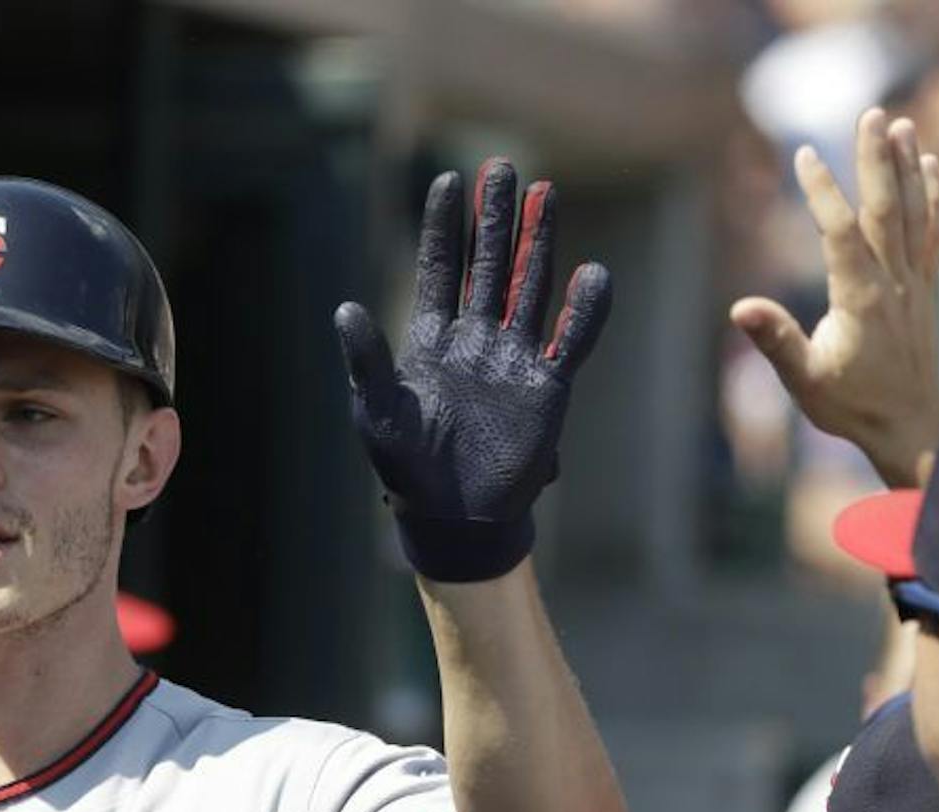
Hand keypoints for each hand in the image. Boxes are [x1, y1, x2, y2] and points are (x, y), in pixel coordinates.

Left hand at [336, 159, 610, 581]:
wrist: (452, 516)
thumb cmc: (406, 467)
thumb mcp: (376, 412)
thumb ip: (366, 360)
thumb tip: (344, 308)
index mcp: (430, 340)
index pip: (439, 270)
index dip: (443, 227)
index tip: (447, 180)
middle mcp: (475, 339)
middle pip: (487, 266)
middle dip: (494, 218)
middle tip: (501, 168)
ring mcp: (513, 359)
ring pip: (528, 288)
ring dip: (536, 244)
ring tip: (545, 194)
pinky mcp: (546, 387)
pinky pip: (570, 342)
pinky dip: (584, 312)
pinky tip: (593, 273)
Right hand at [731, 108, 938, 488]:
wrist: (911, 423)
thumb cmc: (851, 405)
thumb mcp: (804, 380)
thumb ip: (776, 340)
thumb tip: (741, 308)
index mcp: (860, 300)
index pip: (840, 234)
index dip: (822, 192)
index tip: (806, 154)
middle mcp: (893, 282)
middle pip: (886, 208)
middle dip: (875, 159)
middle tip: (870, 114)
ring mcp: (915, 282)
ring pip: (914, 212)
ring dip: (907, 165)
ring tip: (901, 124)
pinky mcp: (926, 286)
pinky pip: (935, 231)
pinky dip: (935, 195)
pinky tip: (929, 166)